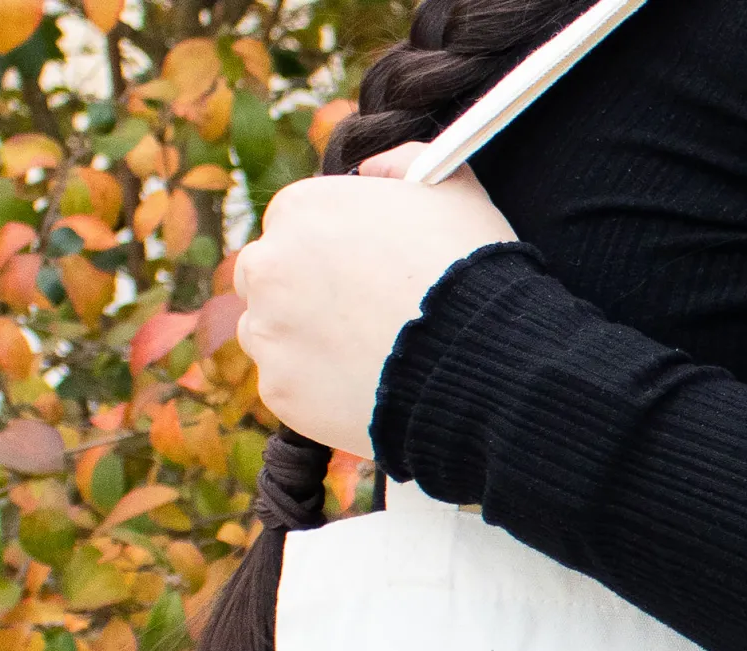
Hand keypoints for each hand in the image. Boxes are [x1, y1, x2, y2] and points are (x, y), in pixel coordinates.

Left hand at [234, 145, 514, 458]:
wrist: (480, 365)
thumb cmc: (470, 273)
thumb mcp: (452, 189)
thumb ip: (405, 162)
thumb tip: (373, 171)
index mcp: (301, 208)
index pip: (293, 226)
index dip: (331, 252)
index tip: (361, 277)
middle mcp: (269, 264)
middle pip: (265, 277)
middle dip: (300, 293)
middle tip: (351, 319)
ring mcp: (269, 331)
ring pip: (266, 333)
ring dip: (299, 341)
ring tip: (356, 359)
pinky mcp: (280, 391)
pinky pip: (285, 387)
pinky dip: (313, 392)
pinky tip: (358, 390)